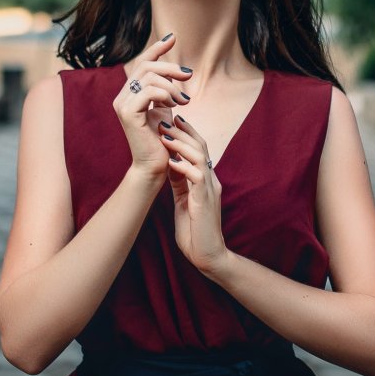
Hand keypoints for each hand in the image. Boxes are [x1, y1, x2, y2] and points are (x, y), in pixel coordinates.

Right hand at [114, 35, 192, 181]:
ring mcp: (122, 104)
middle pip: (146, 66)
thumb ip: (165, 91)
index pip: (142, 63)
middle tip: (188, 74)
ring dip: (171, 85)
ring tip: (183, 100)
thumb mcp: (165, 109)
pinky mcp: (127, 113)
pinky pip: (148, 91)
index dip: (157, 48)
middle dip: (170, 67)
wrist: (155, 166)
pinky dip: (166, 94)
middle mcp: (122, 96)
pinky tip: (176, 105)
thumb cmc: (163, 140)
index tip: (173, 37)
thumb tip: (176, 72)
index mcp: (130, 93)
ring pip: (148, 77)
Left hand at [161, 115, 229, 276]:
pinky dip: (183, 166)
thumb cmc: (195, 231)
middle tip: (164, 120)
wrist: (206, 255)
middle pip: (201, 146)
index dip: (187, 133)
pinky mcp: (206, 201)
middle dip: (183, 132)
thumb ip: (181, 182)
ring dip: (181, 144)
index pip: (199, 149)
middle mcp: (211, 180)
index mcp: (206, 180)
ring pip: (200, 157)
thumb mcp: (184, 201)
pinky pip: (196, 177)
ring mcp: (210, 190)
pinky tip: (171, 161)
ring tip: (163, 135)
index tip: (172, 120)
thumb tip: (172, 163)